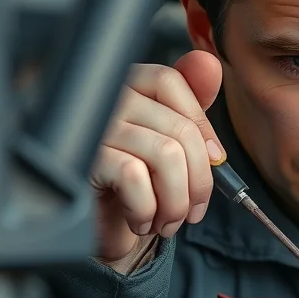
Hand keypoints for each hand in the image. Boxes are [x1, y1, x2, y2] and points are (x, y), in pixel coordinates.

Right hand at [90, 50, 223, 267]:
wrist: (100, 233)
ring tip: (168, 221)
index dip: (201, 125)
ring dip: (176, 202)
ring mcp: (91, 129)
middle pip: (178, 127)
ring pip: (165, 156)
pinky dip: (147, 209)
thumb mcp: (170, 145)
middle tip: (193, 211)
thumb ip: (190, 108)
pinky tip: (141, 221)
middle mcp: (104, 99)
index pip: (171, 80)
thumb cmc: (139, 187)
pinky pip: (134, 178)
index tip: (215, 159)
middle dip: (198, 181)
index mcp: (126, 86)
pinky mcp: (83, 160)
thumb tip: (210, 64)